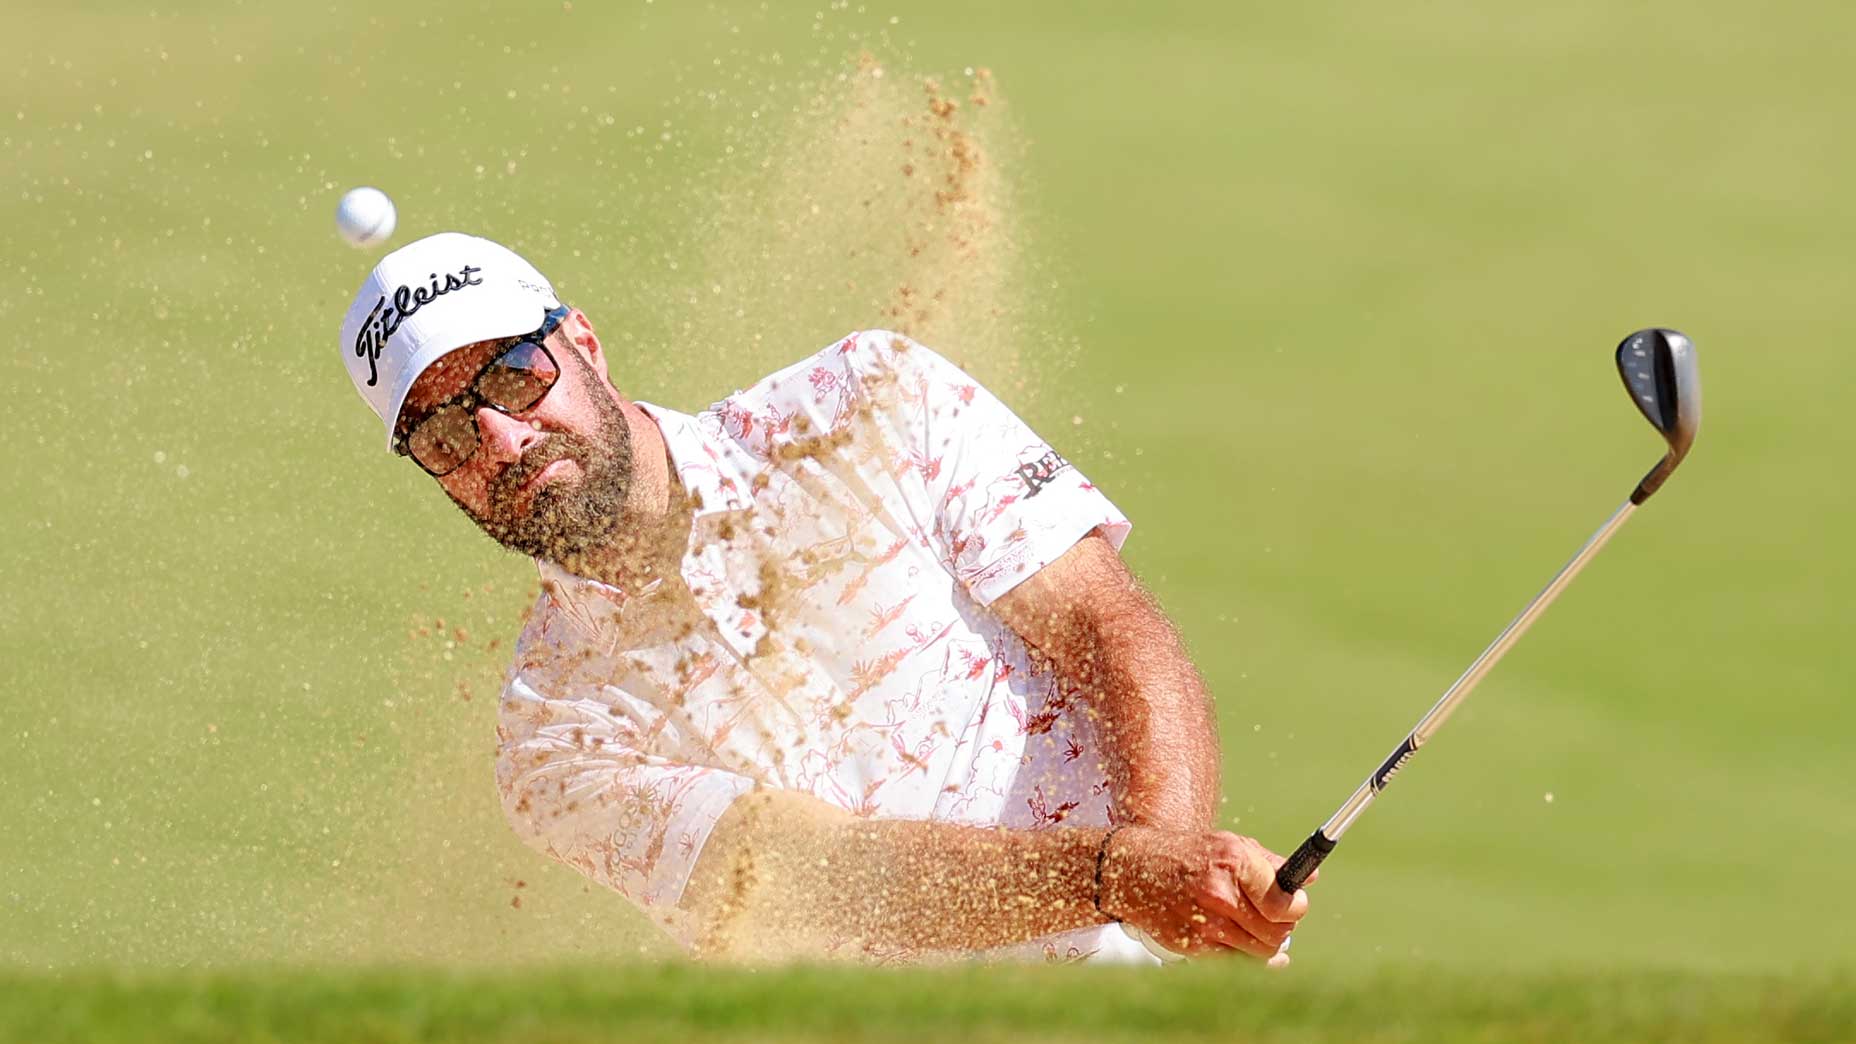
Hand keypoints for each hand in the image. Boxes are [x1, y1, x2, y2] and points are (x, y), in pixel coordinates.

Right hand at [1098, 827, 1312, 963]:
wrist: (1133, 870)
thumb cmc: (1188, 855)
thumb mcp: (1229, 845)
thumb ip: (1270, 864)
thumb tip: (1311, 878)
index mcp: (1233, 861)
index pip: (1284, 901)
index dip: (1297, 907)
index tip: (1296, 905)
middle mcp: (1219, 893)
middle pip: (1278, 931)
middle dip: (1284, 926)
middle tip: (1279, 917)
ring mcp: (1205, 923)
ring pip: (1262, 951)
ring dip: (1268, 942)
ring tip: (1259, 926)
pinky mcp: (1193, 946)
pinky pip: (1237, 961)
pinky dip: (1246, 953)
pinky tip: (1244, 940)